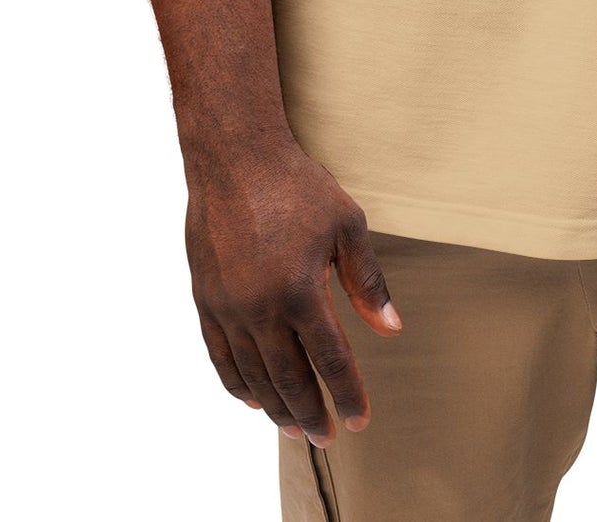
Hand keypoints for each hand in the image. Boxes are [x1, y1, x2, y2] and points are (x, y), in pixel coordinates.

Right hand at [184, 142, 402, 444]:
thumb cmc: (297, 186)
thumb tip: (391, 328)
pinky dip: (237, 385)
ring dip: (276, 407)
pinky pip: (220, 357)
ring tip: (295, 427)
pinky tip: (253, 398)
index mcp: (301, 291)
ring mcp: (228, 308)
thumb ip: (367, 282)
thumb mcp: (347, 225)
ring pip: (253, 376)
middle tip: (327, 438)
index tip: (359, 420)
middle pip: (289, 379)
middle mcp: (260, 308)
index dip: (347, 394)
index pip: (330, 361)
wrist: (235, 158)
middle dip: (311, 414)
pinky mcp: (205, 300)